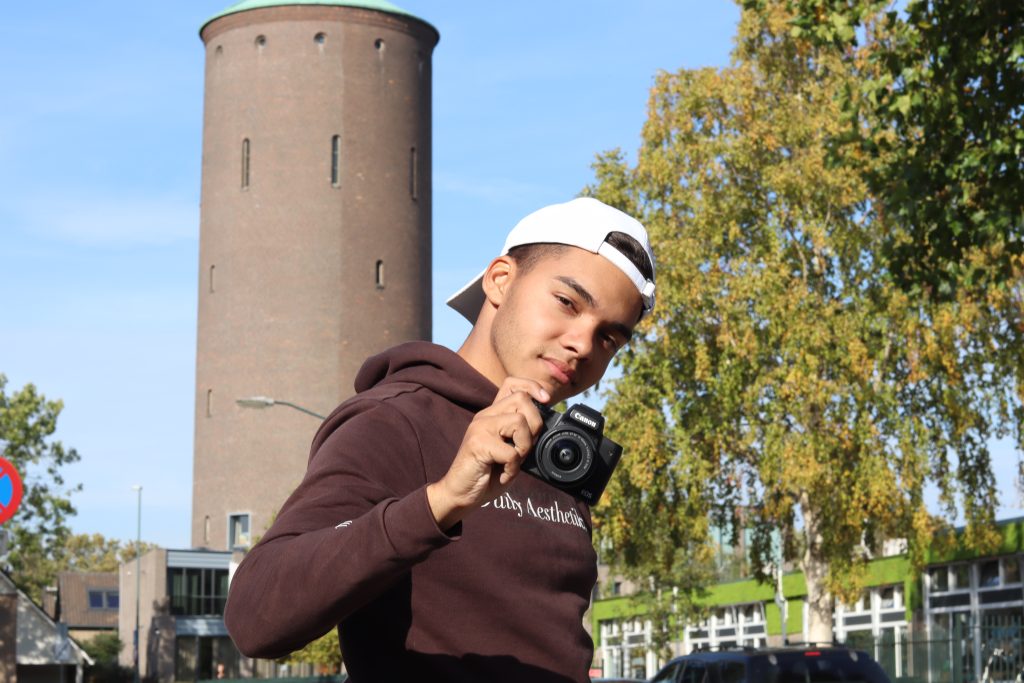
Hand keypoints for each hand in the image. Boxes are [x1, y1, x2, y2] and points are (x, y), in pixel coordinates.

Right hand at [426, 377, 548, 529]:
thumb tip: (545, 428)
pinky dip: (513, 468)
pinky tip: (503, 474)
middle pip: (522, 400)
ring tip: (512, 462)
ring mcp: (480, 428)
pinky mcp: (478, 444)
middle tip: (524, 448)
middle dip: (535, 426)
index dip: (532, 387)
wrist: (460, 493)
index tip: (545, 401)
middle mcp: (485, 416)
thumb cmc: (487, 474)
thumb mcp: (510, 450)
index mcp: (493, 414)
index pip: (512, 384)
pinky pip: (511, 452)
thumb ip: (522, 435)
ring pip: (519, 422)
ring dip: (524, 447)